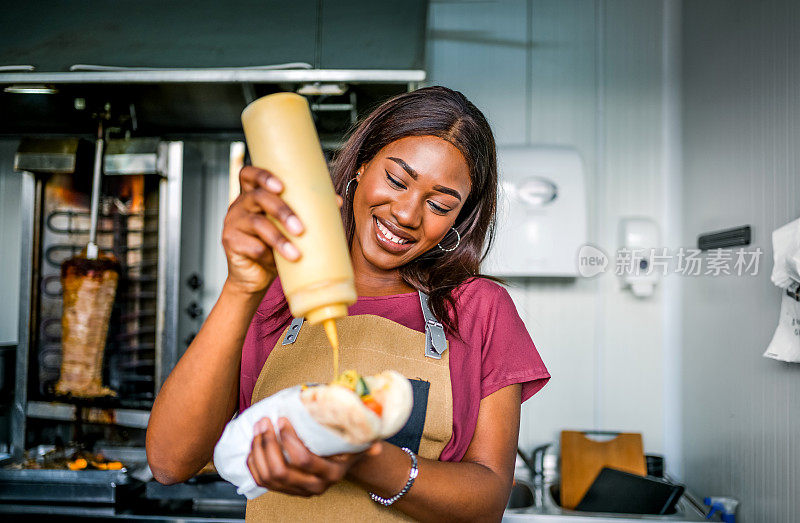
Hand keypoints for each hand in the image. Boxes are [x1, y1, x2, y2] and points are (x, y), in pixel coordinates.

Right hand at [222, 166, 303, 294]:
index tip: (282, 187)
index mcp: (253, 195)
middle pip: (259, 197)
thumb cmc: (275, 248)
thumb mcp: (289, 227)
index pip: (250, 174)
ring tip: (296, 254)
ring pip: (256, 223)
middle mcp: (240, 205)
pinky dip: (268, 256)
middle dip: (282, 211)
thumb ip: (306, 212)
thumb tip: (336, 201)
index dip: (264, 176)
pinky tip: (276, 263)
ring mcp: (232, 223)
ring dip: (279, 239)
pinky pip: (252, 246)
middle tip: (300, 229)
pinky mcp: (230, 242)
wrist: (256, 277)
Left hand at [247, 417, 380, 496]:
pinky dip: (253, 463)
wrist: (341, 463)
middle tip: (264, 421)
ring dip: (258, 451)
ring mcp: (298, 491)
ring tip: (258, 428)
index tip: (282, 419)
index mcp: (331, 473)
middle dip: (268, 444)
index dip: (289, 440)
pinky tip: (253, 446)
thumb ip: (367, 441)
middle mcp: (314, 486)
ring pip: (268, 477)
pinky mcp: (285, 490)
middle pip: (281, 471)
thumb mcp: (358, 441)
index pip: (304, 460)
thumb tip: (376, 446)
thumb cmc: (347, 446)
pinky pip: (262, 481)